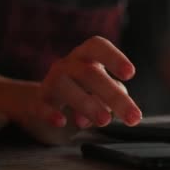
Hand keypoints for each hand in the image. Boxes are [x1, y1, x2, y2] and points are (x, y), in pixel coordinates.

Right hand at [13, 36, 141, 133]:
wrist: (46, 100)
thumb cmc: (84, 89)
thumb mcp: (103, 89)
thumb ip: (113, 95)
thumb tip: (110, 108)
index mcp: (87, 56)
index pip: (98, 47)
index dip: (114, 57)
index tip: (130, 74)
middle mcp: (68, 65)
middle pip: (89, 73)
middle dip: (113, 95)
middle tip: (132, 117)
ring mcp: (51, 82)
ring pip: (65, 87)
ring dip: (87, 104)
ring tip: (105, 120)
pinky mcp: (37, 102)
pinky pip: (41, 105)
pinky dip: (50, 113)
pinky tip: (62, 122)